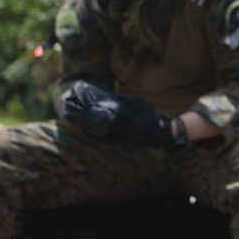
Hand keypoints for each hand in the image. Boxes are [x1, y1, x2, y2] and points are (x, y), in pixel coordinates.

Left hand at [59, 80, 174, 146]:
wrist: (162, 132)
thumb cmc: (150, 116)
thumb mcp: (138, 106)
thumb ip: (123, 102)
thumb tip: (107, 94)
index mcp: (128, 127)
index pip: (107, 123)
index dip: (93, 119)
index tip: (82, 113)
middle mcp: (124, 137)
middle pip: (101, 132)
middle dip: (89, 127)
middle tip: (76, 120)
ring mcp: (123, 142)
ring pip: (103, 138)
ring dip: (92, 132)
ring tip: (80, 126)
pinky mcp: (123, 144)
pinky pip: (108, 141)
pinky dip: (99, 136)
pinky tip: (91, 131)